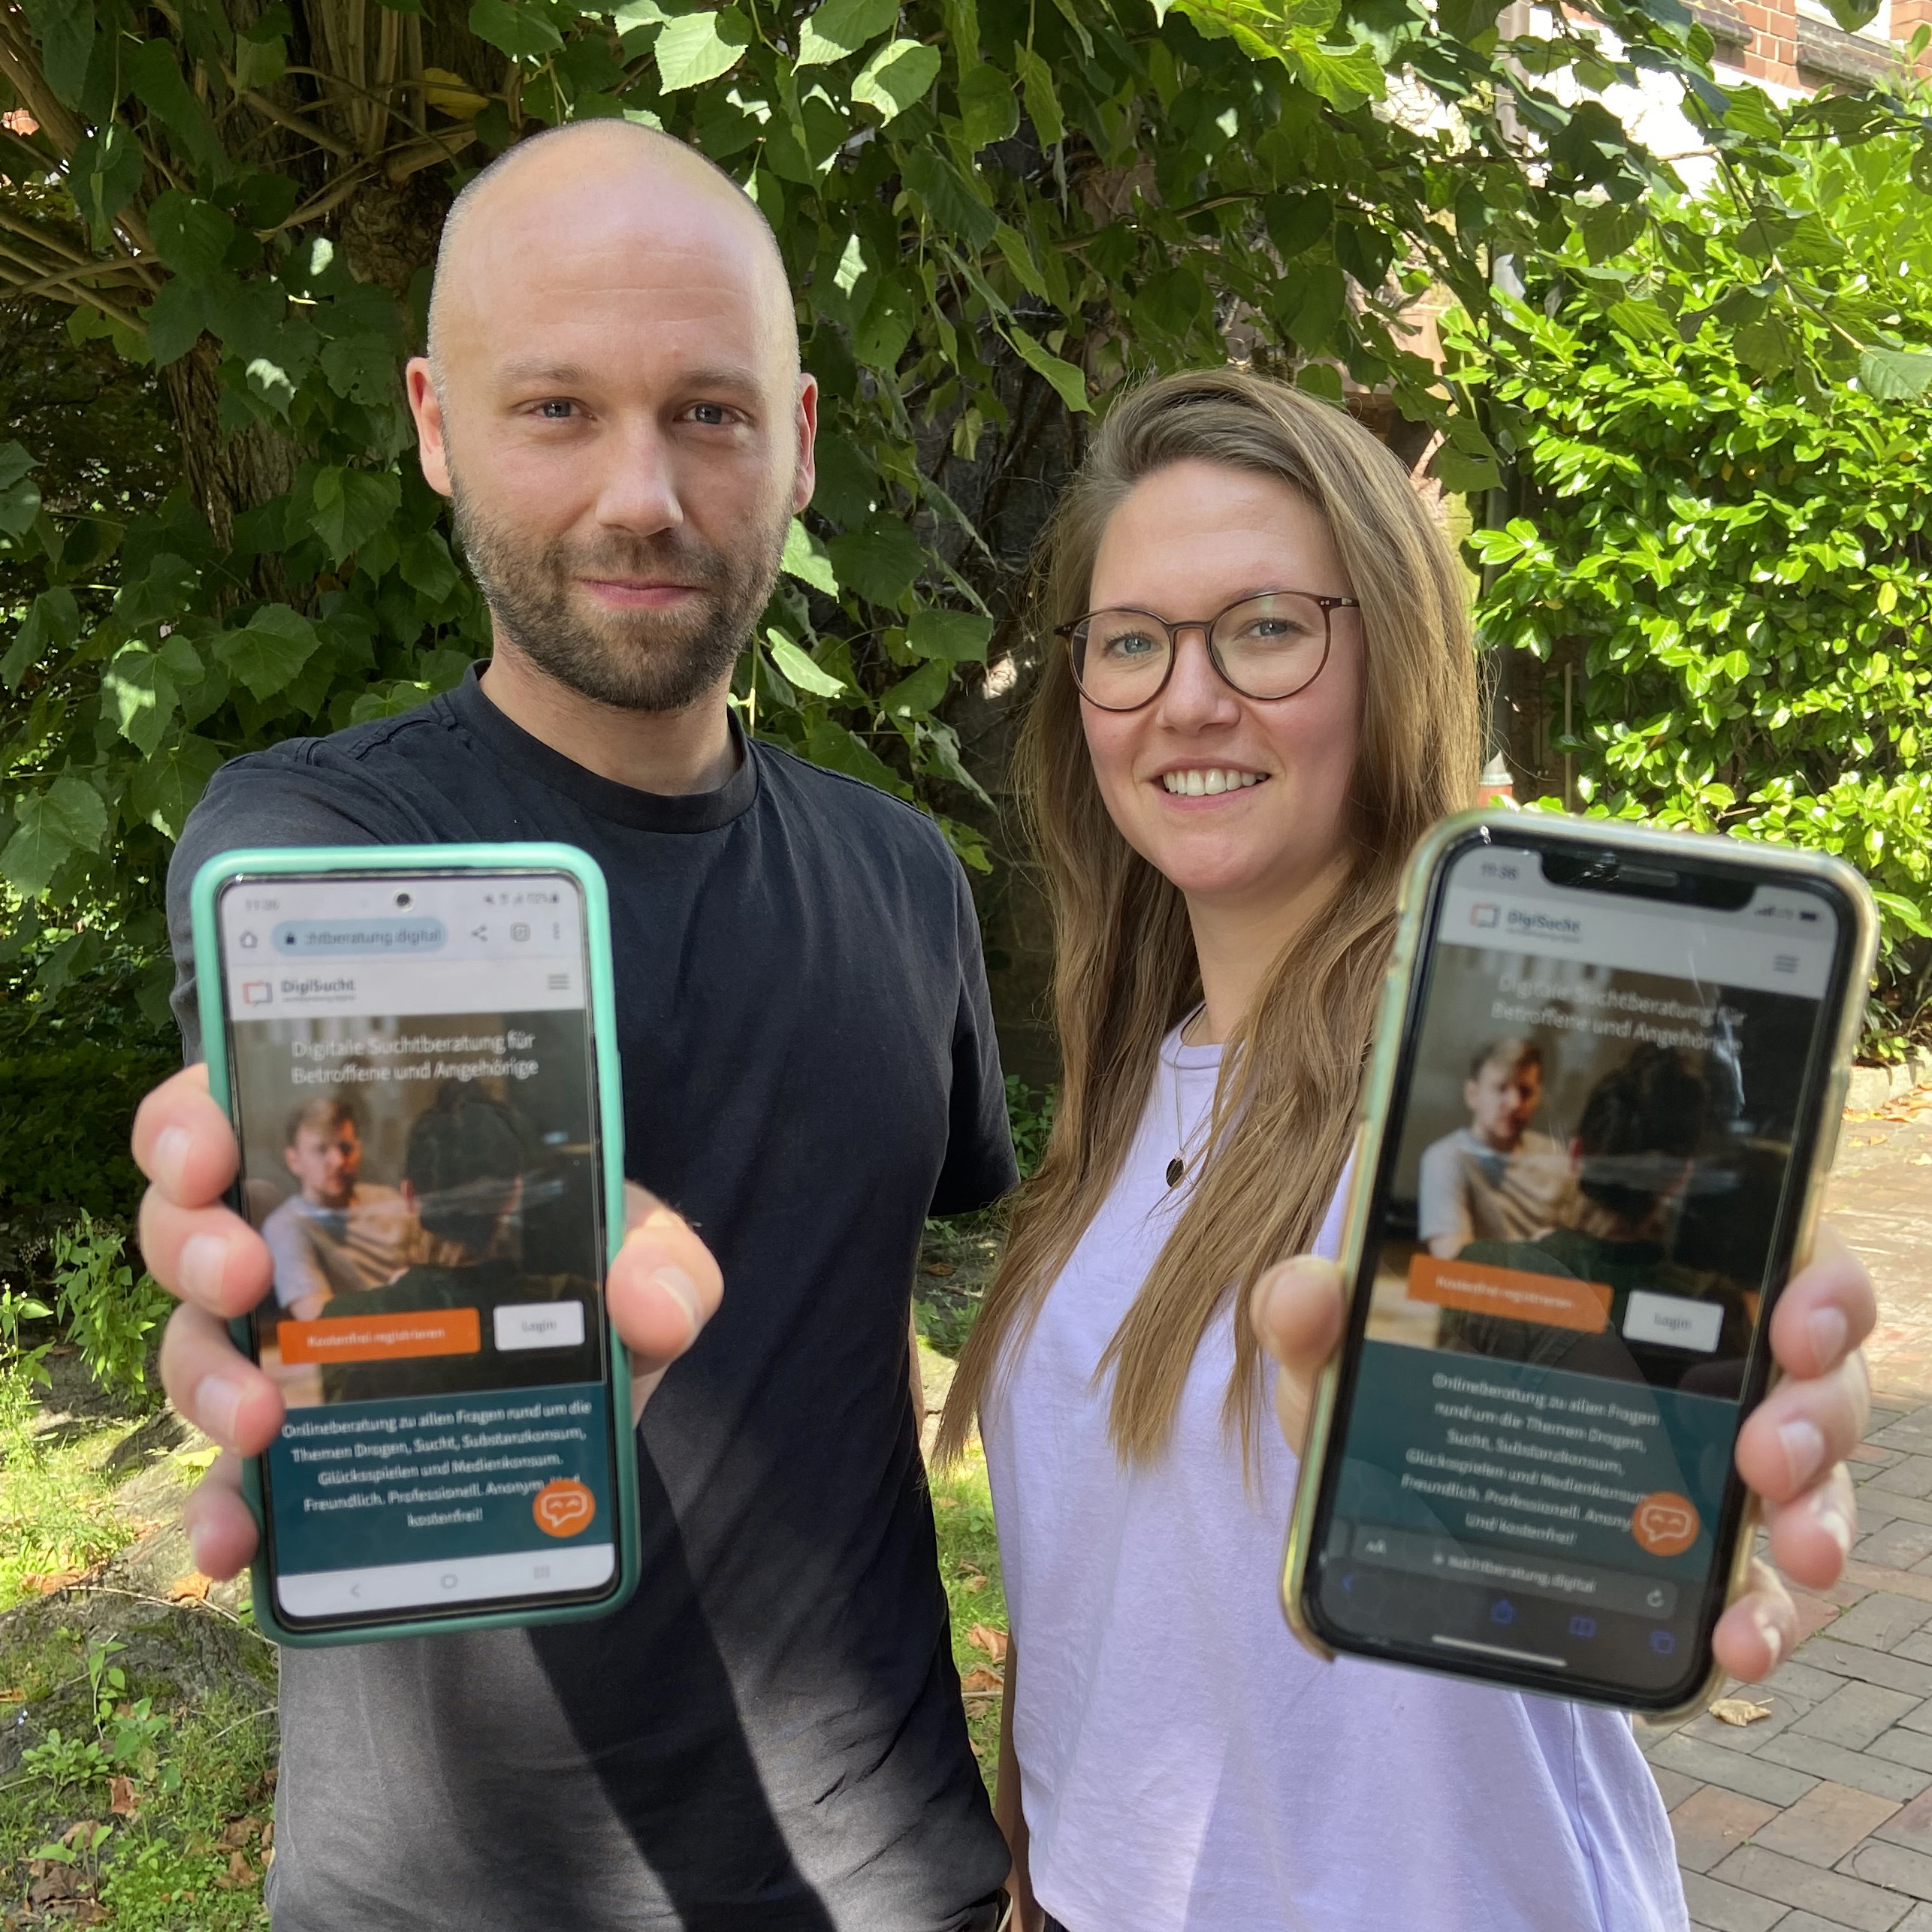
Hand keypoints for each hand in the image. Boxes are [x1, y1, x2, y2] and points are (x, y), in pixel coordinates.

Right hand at [132, 1063, 722, 1580]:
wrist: (598, 1391)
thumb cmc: (595, 1282)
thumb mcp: (643, 1253)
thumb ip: (666, 1262)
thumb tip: (650, 1307)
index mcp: (361, 1169)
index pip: (236, 1114)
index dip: (190, 1122)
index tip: (208, 1150)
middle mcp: (300, 1248)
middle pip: (189, 1225)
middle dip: (192, 1245)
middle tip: (240, 1277)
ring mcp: (287, 1350)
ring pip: (192, 1346)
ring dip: (204, 1379)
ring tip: (258, 1420)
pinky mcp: (297, 1449)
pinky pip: (230, 1479)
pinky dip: (222, 1512)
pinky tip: (234, 1546)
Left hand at [1250, 1218, 1875, 1684]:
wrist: (1396, 1512)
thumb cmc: (1391, 1399)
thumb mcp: (1344, 1357)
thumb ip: (1312, 1317)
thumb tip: (1303, 1292)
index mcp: (1644, 1284)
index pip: (1773, 1250)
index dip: (1815, 1275)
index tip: (1795, 1311)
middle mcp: (1706, 1365)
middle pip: (1821, 1366)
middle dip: (1818, 1406)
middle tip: (1766, 1447)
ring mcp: (1717, 1465)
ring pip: (1820, 1475)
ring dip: (1822, 1512)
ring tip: (1792, 1548)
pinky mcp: (1702, 1559)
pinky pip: (1768, 1586)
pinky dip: (1769, 1615)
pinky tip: (1739, 1643)